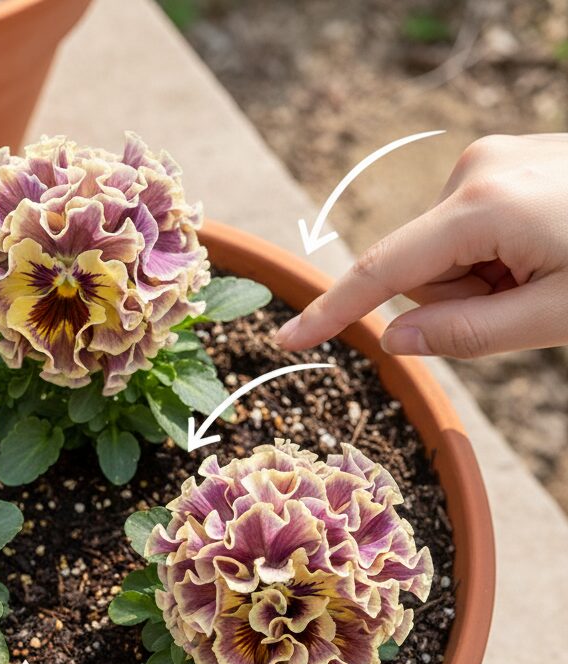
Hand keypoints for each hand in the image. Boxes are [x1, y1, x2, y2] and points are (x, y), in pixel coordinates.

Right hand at [276, 133, 567, 358]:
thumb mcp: (558, 317)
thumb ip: (468, 334)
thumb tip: (397, 340)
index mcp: (483, 205)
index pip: (384, 270)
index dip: (334, 310)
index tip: (287, 337)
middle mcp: (477, 169)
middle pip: (421, 267)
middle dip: (461, 296)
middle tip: (532, 299)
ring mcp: (494, 160)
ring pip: (447, 251)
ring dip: (485, 277)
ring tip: (550, 268)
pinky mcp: (508, 162)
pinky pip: (473, 228)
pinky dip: (499, 253)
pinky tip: (550, 246)